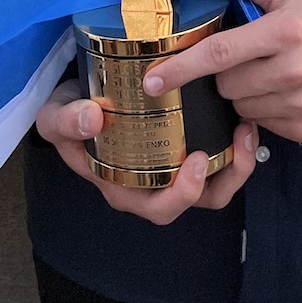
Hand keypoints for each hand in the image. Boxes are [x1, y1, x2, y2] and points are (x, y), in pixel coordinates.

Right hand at [35, 78, 257, 224]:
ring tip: (246, 131)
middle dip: (224, 180)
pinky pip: (216, 161)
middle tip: (235, 145)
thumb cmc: (68, 112)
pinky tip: (239, 120)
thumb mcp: (55, 115)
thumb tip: (91, 119)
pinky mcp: (184, 146)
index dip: (184, 194)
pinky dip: (234, 147)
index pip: (159, 207)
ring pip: (213, 186)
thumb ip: (65, 120)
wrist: (75, 95)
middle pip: (196, 202)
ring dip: (237, 165)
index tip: (196, 159)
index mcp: (123, 187)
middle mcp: (150, 185)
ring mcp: (171, 168)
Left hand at [145, 0, 301, 143]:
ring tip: (269, 75)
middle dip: (226, 74)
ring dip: (244, 93)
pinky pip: (262, 124)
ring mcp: (301, 103)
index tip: (153, 80)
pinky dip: (264, 111)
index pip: (220, 53)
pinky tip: (283, 94)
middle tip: (250, 59)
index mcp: (284, 31)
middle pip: (226, 84)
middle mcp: (293, 69)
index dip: (182, 68)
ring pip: (241, 107)